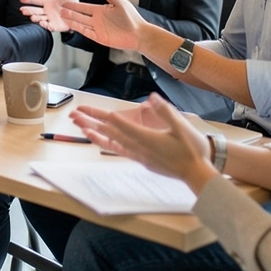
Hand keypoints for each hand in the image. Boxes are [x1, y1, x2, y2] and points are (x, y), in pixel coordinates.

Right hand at [19, 0, 76, 31]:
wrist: (78, 14)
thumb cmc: (70, 4)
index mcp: (47, 2)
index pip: (36, 0)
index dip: (29, 0)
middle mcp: (46, 11)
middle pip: (35, 10)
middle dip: (29, 10)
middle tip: (22, 10)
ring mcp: (50, 19)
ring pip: (40, 18)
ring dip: (36, 18)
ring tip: (32, 17)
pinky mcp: (54, 26)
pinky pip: (48, 26)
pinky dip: (45, 25)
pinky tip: (42, 23)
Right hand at [58, 0, 143, 50]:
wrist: (139, 33)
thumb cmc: (131, 17)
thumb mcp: (118, 2)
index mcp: (101, 10)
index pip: (84, 7)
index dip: (74, 5)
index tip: (65, 1)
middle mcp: (98, 19)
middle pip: (80, 15)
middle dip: (69, 12)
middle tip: (58, 9)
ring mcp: (98, 29)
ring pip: (81, 23)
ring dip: (71, 20)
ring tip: (61, 16)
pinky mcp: (99, 37)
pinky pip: (86, 32)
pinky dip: (78, 29)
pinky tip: (71, 25)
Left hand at [72, 95, 216, 191]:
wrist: (196, 173)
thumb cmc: (192, 149)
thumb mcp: (182, 127)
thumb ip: (166, 111)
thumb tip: (151, 98)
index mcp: (146, 137)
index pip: (117, 122)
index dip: (99, 114)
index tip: (85, 109)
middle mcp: (138, 146)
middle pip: (109, 131)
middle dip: (91, 122)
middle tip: (74, 115)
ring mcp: (139, 154)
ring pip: (111, 142)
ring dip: (95, 133)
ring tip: (81, 128)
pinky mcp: (142, 160)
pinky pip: (120, 151)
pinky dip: (108, 145)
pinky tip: (102, 143)